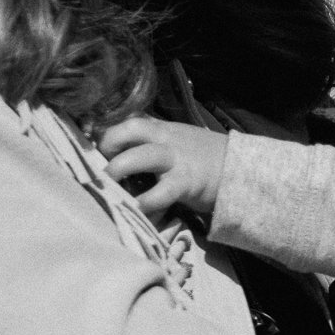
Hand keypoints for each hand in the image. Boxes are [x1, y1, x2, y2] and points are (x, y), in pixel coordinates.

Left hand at [97, 116, 228, 219]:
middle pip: (130, 129)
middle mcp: (165, 138)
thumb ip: (152, 142)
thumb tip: (118, 154)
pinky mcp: (184, 182)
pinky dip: (143, 205)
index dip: (106, 133)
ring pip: (140, 157)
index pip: (128, 121)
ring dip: (118, 171)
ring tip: (108, 187)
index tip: (93, 150)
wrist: (241, 170)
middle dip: (108, 145)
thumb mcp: (177, 141)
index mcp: (161, 128)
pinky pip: (158, 194)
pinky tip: (135, 212)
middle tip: (98, 166)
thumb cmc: (203, 159)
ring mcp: (175, 159)